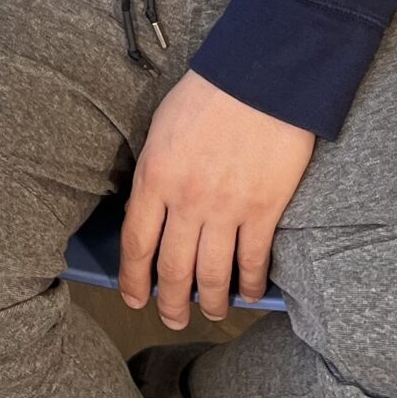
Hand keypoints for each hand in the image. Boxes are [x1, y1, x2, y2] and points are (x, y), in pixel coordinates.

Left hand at [118, 71, 315, 329]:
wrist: (260, 78)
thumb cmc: (208, 96)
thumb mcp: (161, 130)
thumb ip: (155, 174)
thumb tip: (151, 211)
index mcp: (154, 178)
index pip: (136, 243)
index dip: (133, 279)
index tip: (134, 298)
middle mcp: (187, 201)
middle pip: (173, 269)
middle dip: (170, 302)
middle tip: (173, 319)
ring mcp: (226, 209)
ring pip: (213, 275)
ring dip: (210, 302)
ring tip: (211, 314)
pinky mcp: (263, 211)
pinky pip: (254, 261)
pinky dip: (252, 284)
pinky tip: (251, 294)